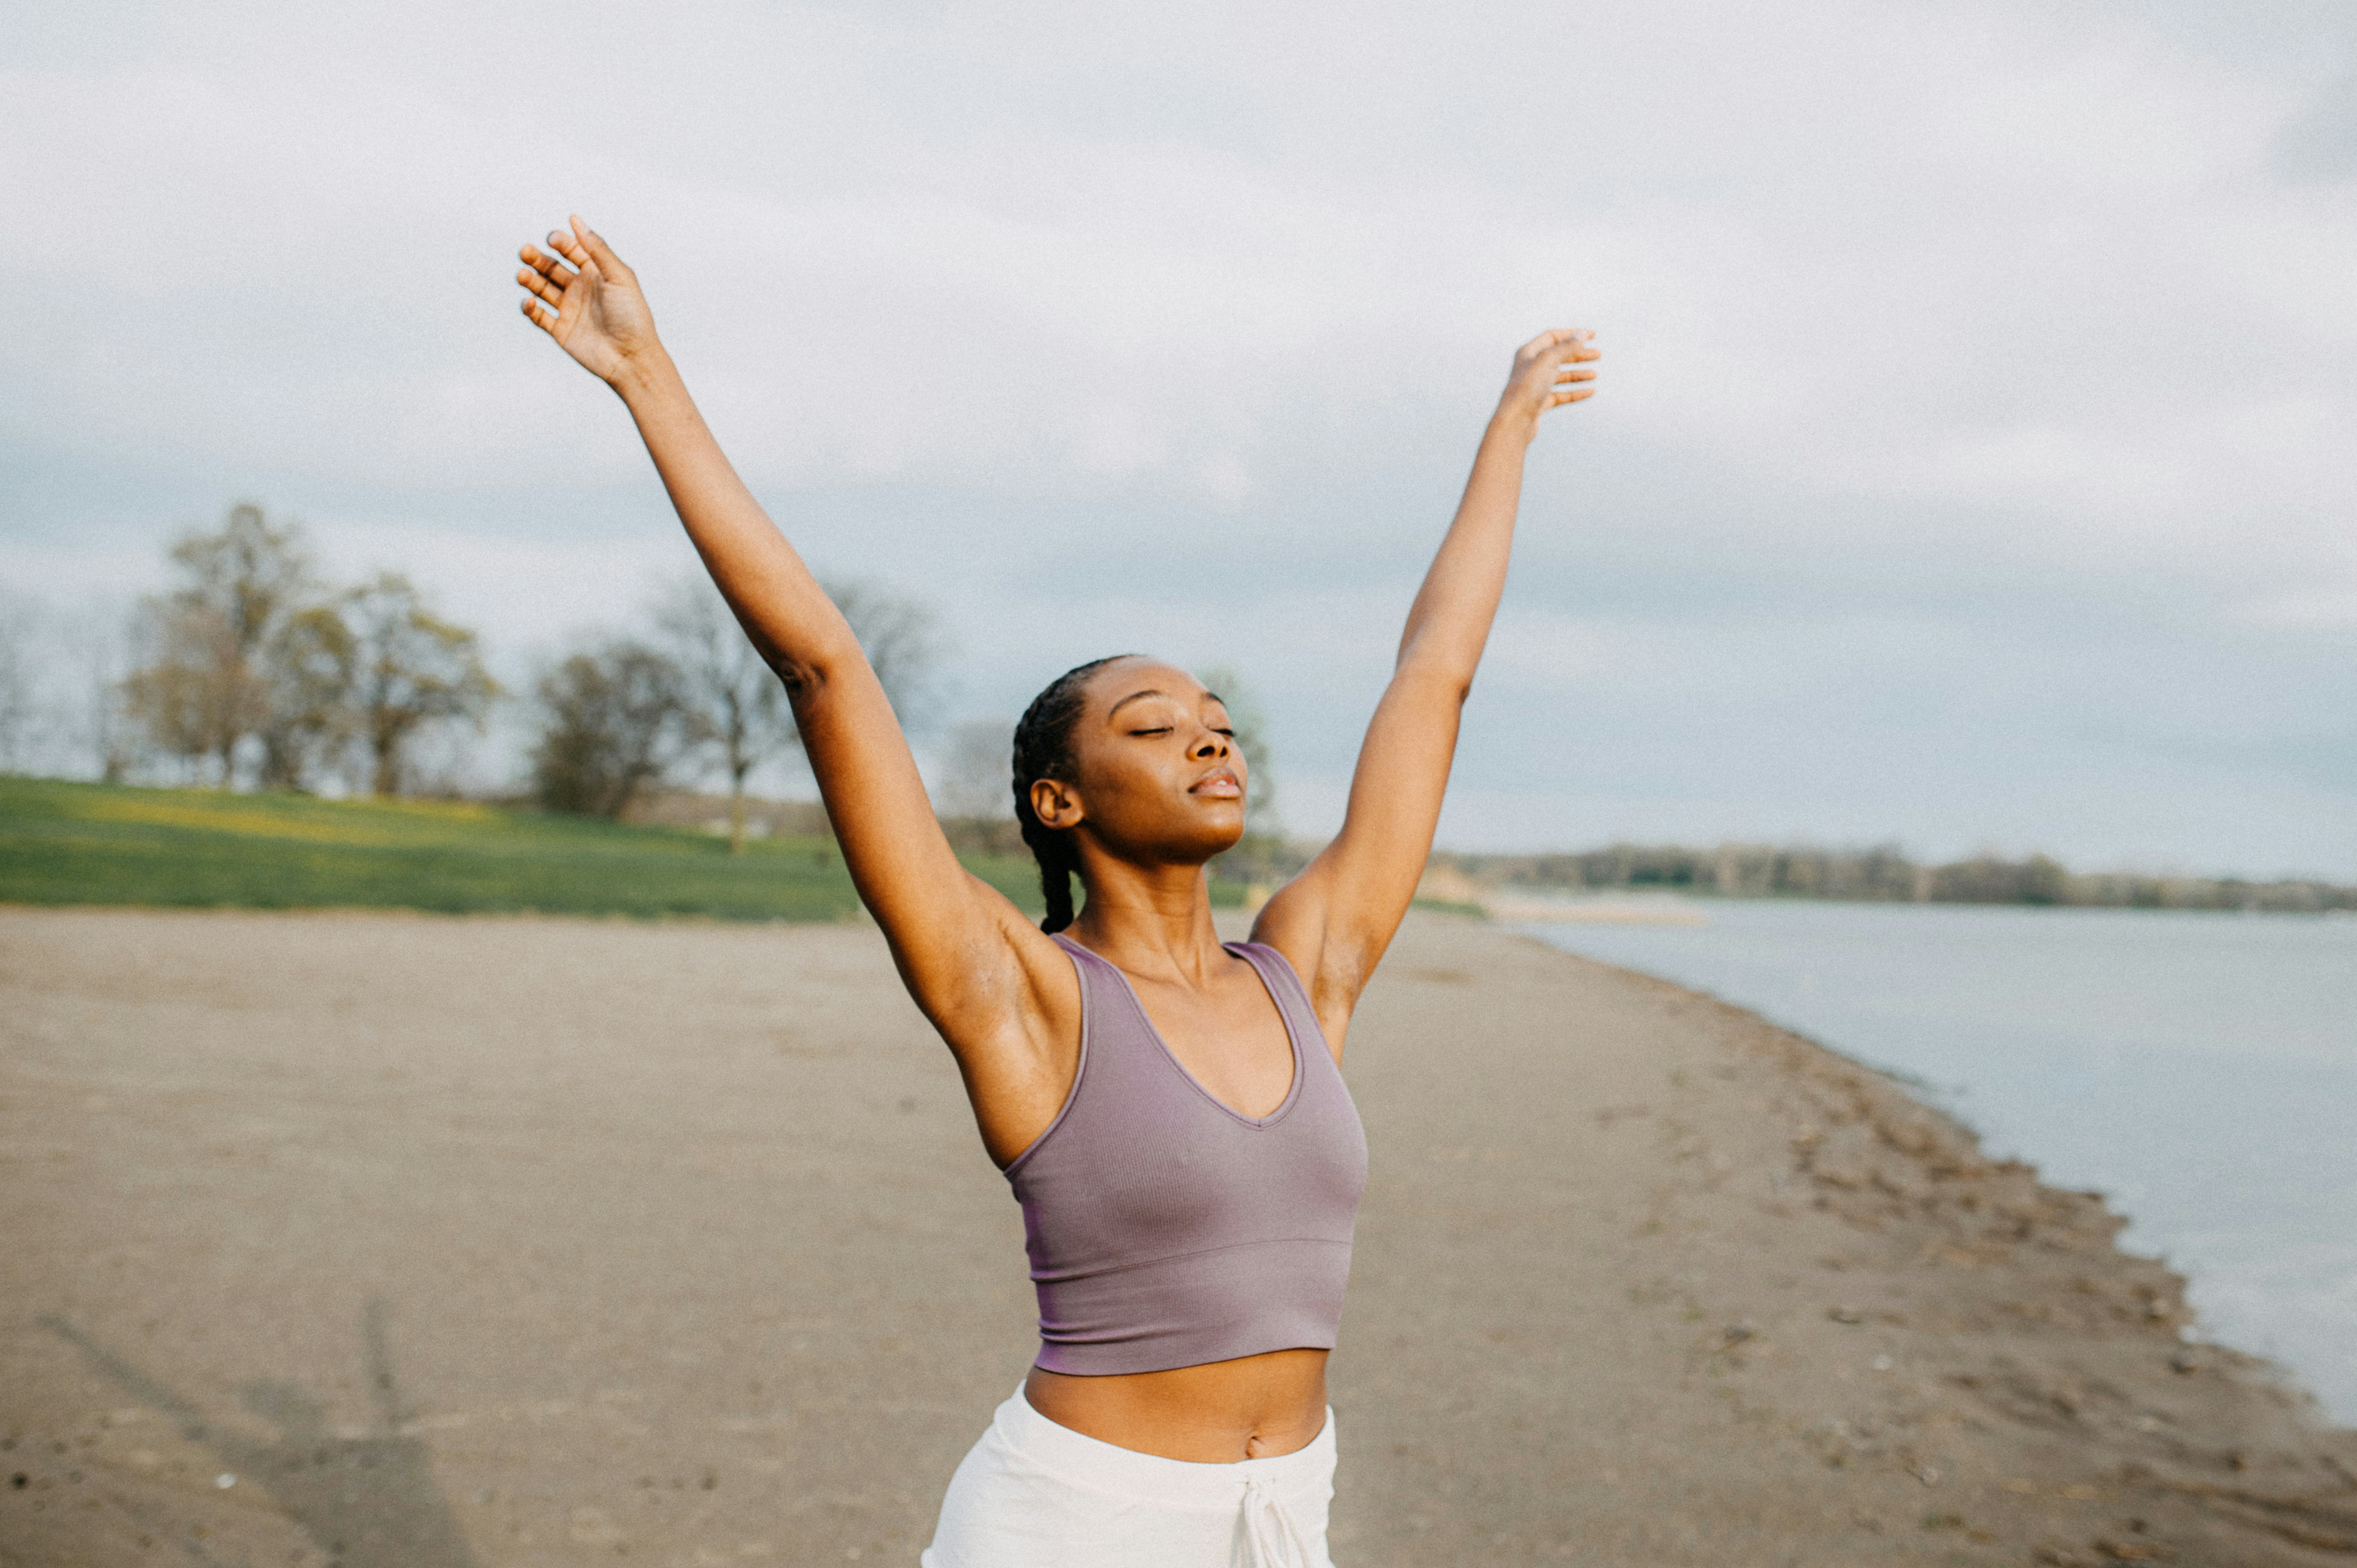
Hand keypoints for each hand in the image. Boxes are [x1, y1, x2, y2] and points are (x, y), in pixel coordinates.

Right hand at [515, 216, 660, 384]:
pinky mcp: (561, 330)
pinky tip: (530, 302)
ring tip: (522, 275)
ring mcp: (569, 309)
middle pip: (551, 267)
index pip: (572, 250)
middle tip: (526, 252)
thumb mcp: (618, 276)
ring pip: (541, 288)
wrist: (631, 357)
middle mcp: (580, 289)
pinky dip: (530, 308)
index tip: (553, 240)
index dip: (561, 242)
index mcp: (596, 273)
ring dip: (530, 279)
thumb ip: (597, 248)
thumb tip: (575, 219)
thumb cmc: (632, 316)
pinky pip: (539, 316)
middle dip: (537, 258)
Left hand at [1495, 328, 1599, 428]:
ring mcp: (1535, 386)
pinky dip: (1575, 393)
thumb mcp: (1548, 360)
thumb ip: (1566, 346)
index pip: (1552, 337)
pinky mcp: (1540, 402)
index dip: (1572, 334)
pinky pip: (1561, 395)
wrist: (1515, 420)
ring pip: (1560, 376)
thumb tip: (1582, 334)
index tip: (1591, 335)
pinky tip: (1589, 392)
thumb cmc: (1527, 388)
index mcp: (1528, 352)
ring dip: (1578, 374)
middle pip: (1558, 356)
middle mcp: (1530, 368)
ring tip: (1594, 375)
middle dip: (1578, 355)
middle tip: (1598, 355)